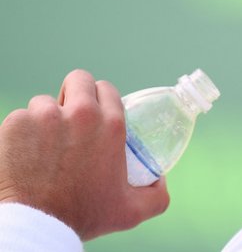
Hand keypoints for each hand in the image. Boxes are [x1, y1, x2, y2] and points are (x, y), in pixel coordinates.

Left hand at [0, 69, 169, 239]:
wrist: (36, 226)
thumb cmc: (83, 217)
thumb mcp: (130, 210)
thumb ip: (156, 194)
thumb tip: (161, 178)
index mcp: (111, 125)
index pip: (107, 88)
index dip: (101, 99)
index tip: (96, 114)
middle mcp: (81, 113)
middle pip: (79, 79)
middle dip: (75, 94)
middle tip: (71, 116)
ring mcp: (45, 116)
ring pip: (45, 102)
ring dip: (47, 117)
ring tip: (47, 144)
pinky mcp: (16, 124)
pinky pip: (20, 118)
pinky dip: (22, 132)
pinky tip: (27, 153)